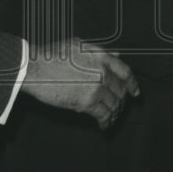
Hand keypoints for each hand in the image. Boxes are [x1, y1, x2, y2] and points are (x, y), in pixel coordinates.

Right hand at [20, 38, 139, 129]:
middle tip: (118, 107)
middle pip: (120, 90)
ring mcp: (96, 87)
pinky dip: (105, 122)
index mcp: (101, 56)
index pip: (125, 71)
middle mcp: (102, 72)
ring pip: (114, 104)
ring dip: (114, 113)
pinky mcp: (87, 102)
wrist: (36, 68)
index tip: (135, 92)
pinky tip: (103, 125)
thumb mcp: (79, 46)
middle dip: (121, 101)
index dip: (132, 83)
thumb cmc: (52, 55)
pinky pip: (103, 115)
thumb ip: (99, 51)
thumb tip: (116, 54)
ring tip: (111, 118)